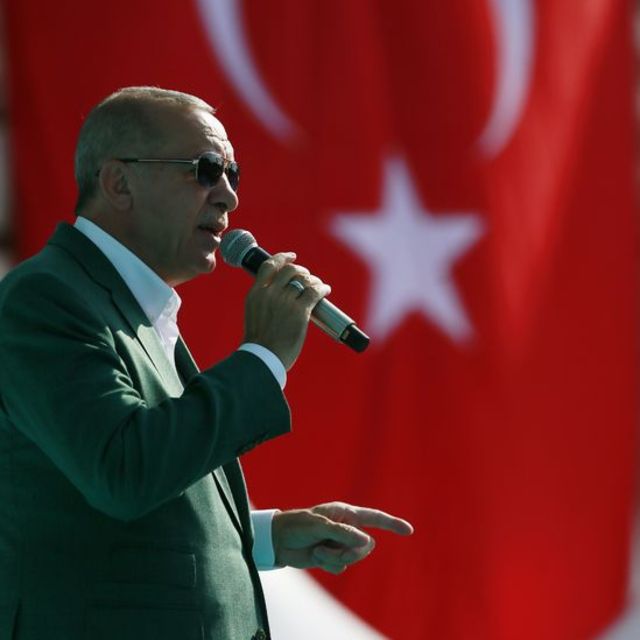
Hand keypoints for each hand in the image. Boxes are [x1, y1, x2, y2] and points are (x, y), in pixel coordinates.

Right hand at [243, 252, 330, 369]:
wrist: (263, 358)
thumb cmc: (259, 343)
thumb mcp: (255, 315)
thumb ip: (264, 303)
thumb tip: (281, 298)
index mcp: (256, 293)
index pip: (269, 266)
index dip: (283, 258)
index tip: (292, 256)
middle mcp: (270, 293)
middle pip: (291, 270)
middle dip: (302, 271)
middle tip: (307, 277)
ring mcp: (285, 301)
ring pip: (304, 280)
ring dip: (313, 281)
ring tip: (318, 285)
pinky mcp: (300, 311)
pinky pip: (314, 292)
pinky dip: (322, 289)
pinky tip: (325, 291)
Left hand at [271, 501, 413, 573]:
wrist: (278, 541)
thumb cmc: (297, 525)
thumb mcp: (319, 526)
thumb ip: (343, 533)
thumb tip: (368, 542)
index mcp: (345, 513)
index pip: (374, 517)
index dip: (392, 524)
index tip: (408, 530)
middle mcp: (346, 528)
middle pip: (365, 546)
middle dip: (350, 552)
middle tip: (328, 548)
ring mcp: (340, 543)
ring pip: (354, 558)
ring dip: (335, 558)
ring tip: (318, 551)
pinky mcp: (332, 557)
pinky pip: (341, 567)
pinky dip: (328, 564)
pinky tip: (315, 556)